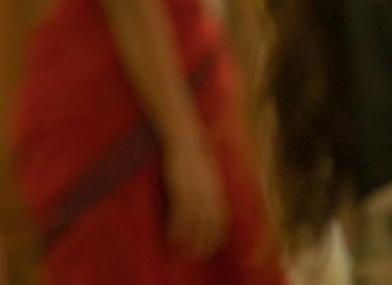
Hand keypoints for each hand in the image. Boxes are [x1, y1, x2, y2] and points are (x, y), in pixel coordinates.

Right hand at [162, 140, 226, 257]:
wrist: (183, 136)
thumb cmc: (193, 151)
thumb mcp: (206, 170)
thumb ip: (209, 185)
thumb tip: (208, 197)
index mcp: (217, 190)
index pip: (220, 220)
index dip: (215, 236)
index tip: (209, 246)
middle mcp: (210, 194)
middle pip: (209, 227)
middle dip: (203, 244)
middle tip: (195, 255)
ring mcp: (195, 193)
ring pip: (194, 225)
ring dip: (188, 241)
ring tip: (181, 251)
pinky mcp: (181, 190)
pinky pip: (180, 217)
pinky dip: (176, 231)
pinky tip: (171, 239)